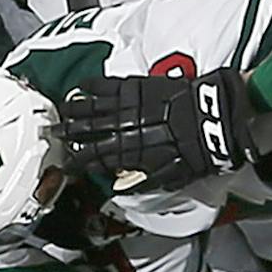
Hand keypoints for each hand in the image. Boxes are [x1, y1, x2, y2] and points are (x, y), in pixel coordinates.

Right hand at [60, 68, 255, 190]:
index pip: (96, 158)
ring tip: (61, 111)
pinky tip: (82, 86)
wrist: (216, 117)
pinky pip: (109, 85)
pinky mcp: (139, 86)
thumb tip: (122, 185)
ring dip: (74, 109)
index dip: (80, 161)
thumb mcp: (173, 176)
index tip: (68, 163)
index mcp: (130, 153)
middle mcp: (123, 129)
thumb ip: (145, 181)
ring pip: (93, 107)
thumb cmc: (199, 151)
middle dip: (69, 134)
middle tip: (55, 133)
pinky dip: (93, 85)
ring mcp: (130, 106)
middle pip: (88, 131)